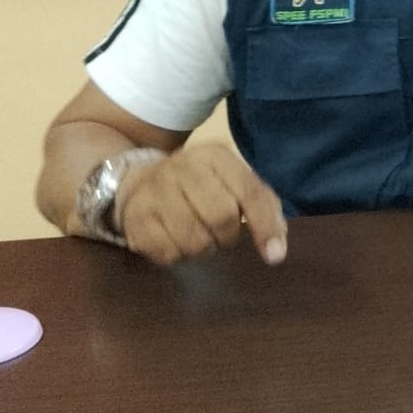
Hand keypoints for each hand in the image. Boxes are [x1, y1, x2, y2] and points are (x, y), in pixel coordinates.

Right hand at [115, 142, 287, 266]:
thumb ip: (262, 208)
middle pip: (222, 216)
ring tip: (199, 237)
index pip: (250, 192)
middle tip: (222, 236)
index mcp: (216, 156)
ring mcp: (156, 190)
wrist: (139, 180)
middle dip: (228, 237)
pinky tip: (174, 241)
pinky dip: (177, 256)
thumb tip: (276, 249)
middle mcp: (184, 167)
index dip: (265, 226)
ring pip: (195, 240)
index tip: (274, 256)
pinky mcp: (136, 217)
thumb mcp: (232, 183)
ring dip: (203, 250)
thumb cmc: (199, 186)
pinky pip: (168, 253)